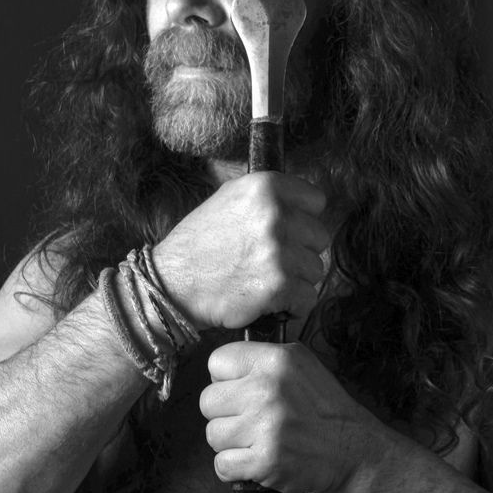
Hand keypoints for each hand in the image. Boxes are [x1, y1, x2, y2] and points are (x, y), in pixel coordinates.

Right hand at [152, 172, 329, 330]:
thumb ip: (269, 196)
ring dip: (296, 280)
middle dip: (301, 251)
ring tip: (265, 280)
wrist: (172, 284)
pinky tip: (270, 301)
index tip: (288, 232)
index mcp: (265, 186)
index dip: (303, 219)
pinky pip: (308, 297)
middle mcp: (275, 214)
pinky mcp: (279, 284)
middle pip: (319, 237)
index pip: (316, 201)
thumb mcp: (229, 199)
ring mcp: (278, 250)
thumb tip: (305, 202)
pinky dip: (293, 305)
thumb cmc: (200, 244)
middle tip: (271, 260)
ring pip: (315, 269)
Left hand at [200, 341, 383, 492]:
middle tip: (249, 419)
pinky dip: (235, 467)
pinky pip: (222, 464)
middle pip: (208, 401)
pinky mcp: (265, 460)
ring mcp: (265, 426)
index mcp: (275, 360)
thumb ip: (261, 357)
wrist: (351, 449)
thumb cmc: (322, 407)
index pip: (216, 362)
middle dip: (225, 413)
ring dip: (230, 442)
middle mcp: (268, 389)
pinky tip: (255, 459)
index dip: (225, 379)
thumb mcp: (300, 363)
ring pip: (212, 434)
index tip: (240, 390)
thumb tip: (223, 366)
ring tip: (256, 440)